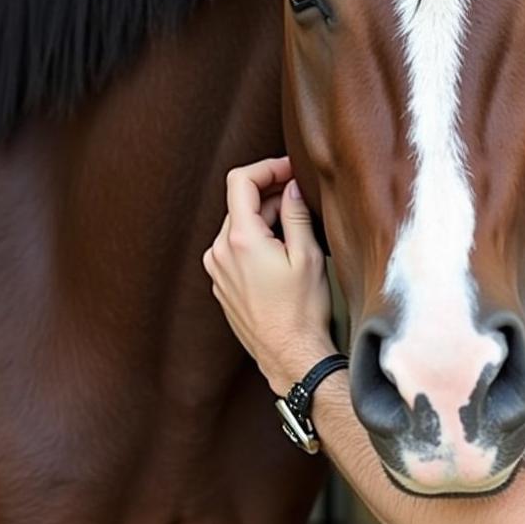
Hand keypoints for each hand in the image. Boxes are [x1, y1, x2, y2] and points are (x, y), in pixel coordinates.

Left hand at [203, 157, 335, 392]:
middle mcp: (220, 252)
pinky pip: (234, 249)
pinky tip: (280, 254)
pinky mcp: (221, 285)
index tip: (290, 169)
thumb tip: (292, 186)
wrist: (289, 356)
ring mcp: (217, 270)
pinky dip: (255, 240)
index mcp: (240, 239)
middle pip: (241, 203)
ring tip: (295, 231)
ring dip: (264, 218)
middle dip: (271, 194)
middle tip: (302, 197)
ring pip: (238, 226)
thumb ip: (296, 213)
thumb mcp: (307, 255)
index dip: (267, 168)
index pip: (241, 180)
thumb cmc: (302, 310)